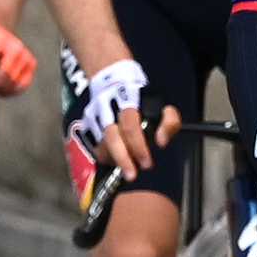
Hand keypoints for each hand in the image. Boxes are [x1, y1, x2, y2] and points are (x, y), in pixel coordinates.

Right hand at [64, 58, 158, 173]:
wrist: (112, 81)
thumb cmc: (141, 98)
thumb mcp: (163, 104)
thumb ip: (169, 122)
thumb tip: (161, 141)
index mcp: (127, 101)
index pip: (130, 126)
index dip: (138, 146)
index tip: (147, 163)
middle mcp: (107, 109)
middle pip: (111, 137)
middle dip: (122, 159)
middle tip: (132, 175)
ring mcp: (94, 118)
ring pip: (101, 144)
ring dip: (114, 160)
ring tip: (127, 167)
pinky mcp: (87, 126)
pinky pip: (95, 147)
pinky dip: (106, 157)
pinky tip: (116, 160)